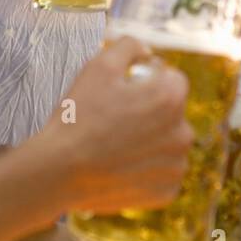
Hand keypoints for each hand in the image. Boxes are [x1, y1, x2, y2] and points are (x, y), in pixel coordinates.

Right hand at [36, 36, 193, 214]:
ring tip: (116, 145)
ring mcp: (176, 166)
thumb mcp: (99, 66)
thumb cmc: (78, 116)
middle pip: (172, 113)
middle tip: (116, 120)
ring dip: (150, 142)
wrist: (58, 172)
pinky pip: (161, 173)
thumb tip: (147, 52)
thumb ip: (129, 47)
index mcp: (171, 98)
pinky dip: (146, 170)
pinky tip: (120, 166)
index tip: (124, 93)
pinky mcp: (166, 193)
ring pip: (168, 144)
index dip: (147, 82)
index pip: (172, 79)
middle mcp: (183, 133)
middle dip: (151, 112)